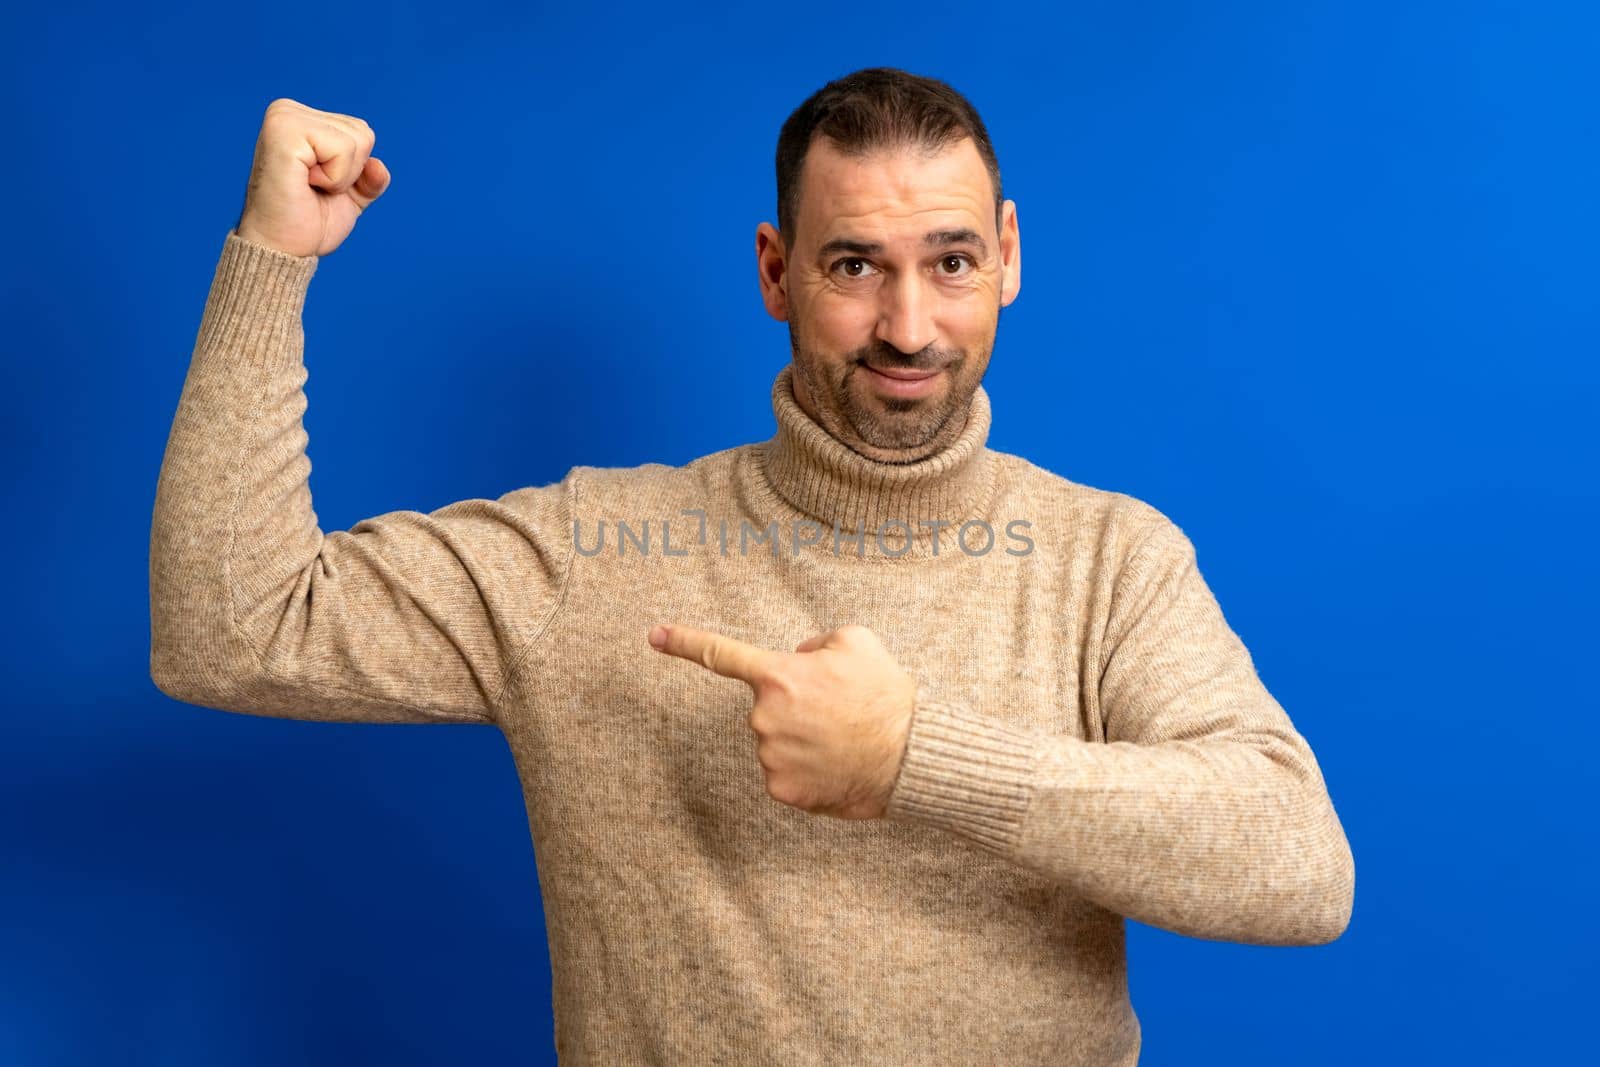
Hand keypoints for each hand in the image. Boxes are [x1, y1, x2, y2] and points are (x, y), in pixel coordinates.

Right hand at [234, 98, 390, 257]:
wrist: (281, 248)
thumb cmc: (306, 223)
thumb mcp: (349, 196)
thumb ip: (369, 178)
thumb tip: (378, 166)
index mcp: (300, 119)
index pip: (361, 132)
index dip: (353, 170)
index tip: (319, 185)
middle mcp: (288, 111)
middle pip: (363, 133)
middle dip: (349, 172)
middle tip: (313, 188)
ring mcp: (284, 117)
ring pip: (356, 140)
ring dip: (340, 177)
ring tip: (307, 186)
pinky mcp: (284, 131)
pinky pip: (343, 149)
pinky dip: (334, 178)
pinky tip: (304, 183)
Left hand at [648, 623, 916, 819]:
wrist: (912, 754)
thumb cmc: (886, 694)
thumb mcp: (856, 641)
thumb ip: (814, 644)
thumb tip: (799, 660)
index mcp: (778, 675)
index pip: (720, 654)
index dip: (683, 641)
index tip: (653, 634)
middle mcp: (765, 716)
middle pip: (768, 707)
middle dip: (795, 706)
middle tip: (838, 711)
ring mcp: (770, 756)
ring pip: (776, 742)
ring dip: (802, 739)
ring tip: (843, 739)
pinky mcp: (782, 790)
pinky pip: (785, 774)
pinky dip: (807, 770)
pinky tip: (835, 764)